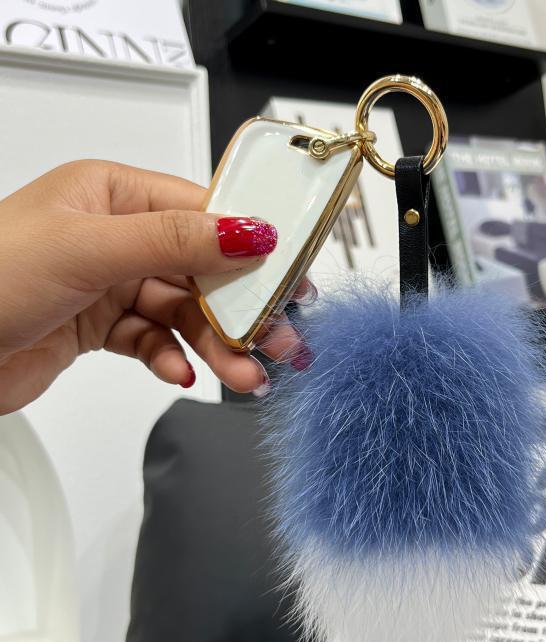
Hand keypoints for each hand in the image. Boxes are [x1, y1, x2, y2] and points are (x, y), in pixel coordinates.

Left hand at [0, 160, 314, 414]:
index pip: (204, 214)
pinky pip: (157, 340)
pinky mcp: (103, 325)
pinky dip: (173, 359)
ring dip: (216, 344)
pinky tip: (179, 373)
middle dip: (241, 311)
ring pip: (185, 312)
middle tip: (278, 341)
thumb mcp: (87, 250)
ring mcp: (110, 282)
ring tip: (241, 373)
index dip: (252, 249)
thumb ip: (174, 241)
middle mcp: (117, 235)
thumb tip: (247, 231)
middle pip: (203, 270)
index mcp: (114, 194)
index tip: (289, 279)